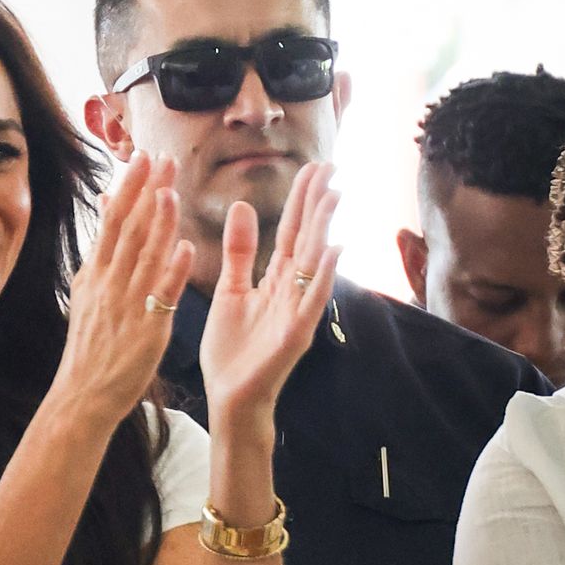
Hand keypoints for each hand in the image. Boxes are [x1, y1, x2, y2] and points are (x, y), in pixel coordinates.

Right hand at [54, 153, 195, 423]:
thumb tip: (102, 209)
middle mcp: (109, 284)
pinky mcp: (147, 330)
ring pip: (144, 257)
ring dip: (158, 223)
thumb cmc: (90, 346)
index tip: (142, 157)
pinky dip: (173, 272)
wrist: (83, 394)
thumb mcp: (86, 293)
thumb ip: (100, 252)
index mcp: (95, 274)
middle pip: (127, 230)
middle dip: (143, 193)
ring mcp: (127, 306)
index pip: (112, 222)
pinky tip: (187, 249)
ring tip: (171, 191)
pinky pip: (161, 297)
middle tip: (159, 157)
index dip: (128, 188)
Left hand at [198, 161, 339, 415]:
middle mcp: (292, 292)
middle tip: (329, 167)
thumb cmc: (232, 349)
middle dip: (317, 205)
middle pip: (308, 240)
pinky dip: (324, 278)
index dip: (302, 201)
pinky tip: (334, 252)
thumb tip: (245, 207)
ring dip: (325, 230)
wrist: (229, 397)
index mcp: (276, 281)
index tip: (313, 167)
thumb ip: (239, 252)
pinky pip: (311, 302)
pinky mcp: (295, 334)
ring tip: (333, 196)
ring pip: (314, 265)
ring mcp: (297, 312)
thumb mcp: (231, 290)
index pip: (293, 232)